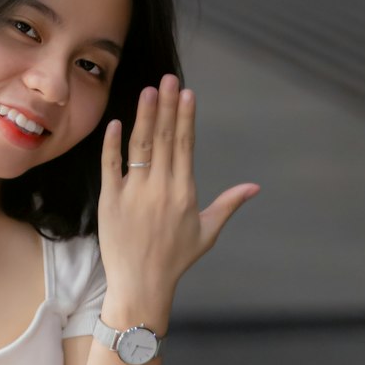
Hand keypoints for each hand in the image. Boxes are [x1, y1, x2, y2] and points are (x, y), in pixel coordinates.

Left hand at [97, 74, 259, 300]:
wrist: (140, 286)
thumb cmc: (174, 260)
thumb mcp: (206, 232)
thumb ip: (228, 205)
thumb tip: (254, 187)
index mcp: (184, 193)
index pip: (185, 145)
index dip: (186, 116)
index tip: (186, 92)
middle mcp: (160, 189)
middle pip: (165, 139)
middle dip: (166, 106)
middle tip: (166, 78)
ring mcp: (134, 194)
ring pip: (140, 147)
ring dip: (144, 116)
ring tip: (147, 91)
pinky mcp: (110, 202)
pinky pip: (110, 167)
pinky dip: (112, 144)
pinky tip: (116, 122)